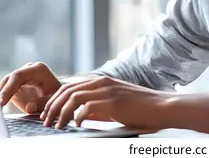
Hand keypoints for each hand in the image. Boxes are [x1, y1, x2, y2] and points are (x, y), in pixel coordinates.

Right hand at [0, 62, 62, 113]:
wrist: (60, 96)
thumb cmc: (58, 97)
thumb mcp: (54, 100)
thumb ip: (43, 103)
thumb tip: (29, 107)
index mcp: (38, 69)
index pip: (18, 76)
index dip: (8, 89)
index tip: (2, 102)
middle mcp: (27, 69)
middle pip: (9, 79)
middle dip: (1, 92)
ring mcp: (21, 76)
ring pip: (5, 84)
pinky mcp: (16, 84)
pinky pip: (5, 90)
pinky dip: (0, 98)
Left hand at [40, 76, 174, 130]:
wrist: (162, 107)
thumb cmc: (141, 108)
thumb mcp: (116, 102)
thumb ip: (99, 104)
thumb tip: (79, 114)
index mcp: (102, 81)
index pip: (69, 85)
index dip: (55, 98)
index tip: (47, 112)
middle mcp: (102, 82)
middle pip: (66, 90)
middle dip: (52, 106)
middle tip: (45, 120)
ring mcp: (107, 91)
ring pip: (72, 98)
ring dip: (60, 113)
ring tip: (56, 125)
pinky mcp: (112, 102)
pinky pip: (85, 108)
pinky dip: (77, 117)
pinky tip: (76, 126)